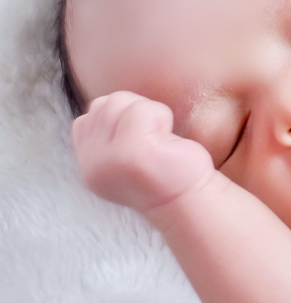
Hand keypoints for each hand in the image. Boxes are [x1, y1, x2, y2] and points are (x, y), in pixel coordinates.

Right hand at [72, 91, 214, 215]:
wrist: (188, 201)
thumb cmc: (163, 171)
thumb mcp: (123, 155)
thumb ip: (106, 133)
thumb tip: (104, 102)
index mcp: (89, 164)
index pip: (89, 115)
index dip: (120, 117)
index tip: (141, 142)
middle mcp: (92, 163)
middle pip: (104, 104)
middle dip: (134, 112)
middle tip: (153, 140)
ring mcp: (110, 158)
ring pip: (119, 101)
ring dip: (148, 114)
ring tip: (158, 141)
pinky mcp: (132, 152)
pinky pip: (144, 110)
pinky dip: (162, 117)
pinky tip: (166, 142)